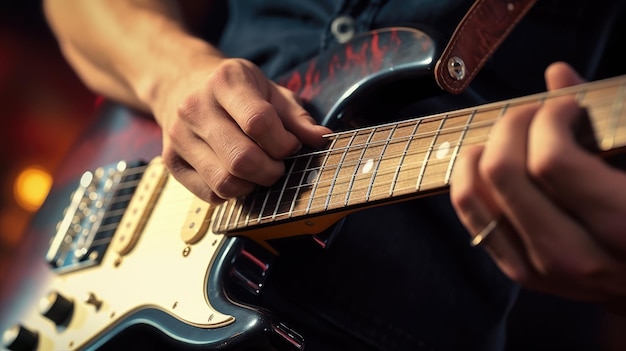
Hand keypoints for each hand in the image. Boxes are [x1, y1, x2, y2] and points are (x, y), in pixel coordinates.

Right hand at [152, 57, 330, 203]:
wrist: (181, 82)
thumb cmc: (234, 89)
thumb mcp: (269, 89)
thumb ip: (296, 117)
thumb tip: (322, 139)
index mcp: (225, 81)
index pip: (259, 122)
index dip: (283, 143)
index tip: (291, 146)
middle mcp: (195, 107)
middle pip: (241, 159)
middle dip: (271, 171)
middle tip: (278, 165)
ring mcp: (178, 136)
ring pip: (224, 182)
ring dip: (252, 185)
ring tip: (259, 171)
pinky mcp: (171, 161)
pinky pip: (209, 194)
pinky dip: (232, 193)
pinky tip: (239, 176)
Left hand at [450, 62, 625, 312]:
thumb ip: (607, 121)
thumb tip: (557, 73)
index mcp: (620, 224)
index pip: (552, 160)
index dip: (550, 117)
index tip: (565, 105)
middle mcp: (574, 255)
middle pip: (504, 172)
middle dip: (512, 126)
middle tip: (533, 114)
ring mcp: (541, 269)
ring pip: (475, 195)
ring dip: (482, 151)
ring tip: (508, 136)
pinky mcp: (520, 274)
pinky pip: (470, 218)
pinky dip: (470, 181)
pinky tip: (488, 163)